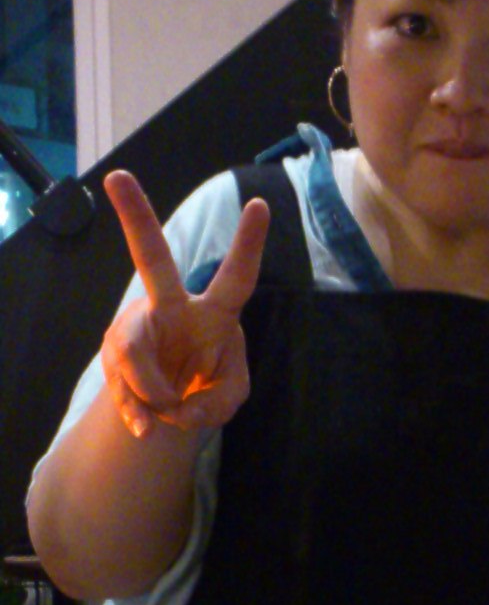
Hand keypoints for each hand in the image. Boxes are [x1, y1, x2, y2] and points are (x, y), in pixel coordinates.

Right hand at [101, 171, 269, 437]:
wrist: (165, 406)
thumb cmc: (206, 383)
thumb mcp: (229, 395)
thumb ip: (220, 402)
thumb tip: (180, 408)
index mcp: (214, 312)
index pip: (237, 276)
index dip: (249, 243)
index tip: (261, 204)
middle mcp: (170, 305)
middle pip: (152, 259)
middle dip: (135, 217)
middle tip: (117, 177)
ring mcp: (136, 325)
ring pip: (134, 353)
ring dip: (156, 394)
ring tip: (167, 411)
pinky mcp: (112, 353)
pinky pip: (123, 384)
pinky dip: (139, 413)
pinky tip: (145, 427)